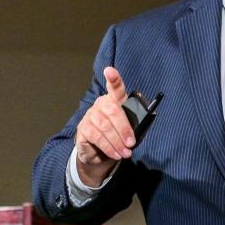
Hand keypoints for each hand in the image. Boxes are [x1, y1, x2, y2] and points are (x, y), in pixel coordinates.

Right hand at [75, 67, 134, 186]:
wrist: (100, 154)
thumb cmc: (118, 138)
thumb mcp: (129, 132)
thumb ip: (135, 126)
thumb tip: (140, 128)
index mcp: (115, 101)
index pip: (115, 88)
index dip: (113, 79)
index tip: (109, 70)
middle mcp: (101, 104)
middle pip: (112, 111)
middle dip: (124, 128)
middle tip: (131, 143)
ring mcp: (90, 116)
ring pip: (104, 126)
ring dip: (117, 142)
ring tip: (125, 153)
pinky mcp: (83, 129)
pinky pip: (96, 137)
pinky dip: (108, 147)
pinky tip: (115, 153)